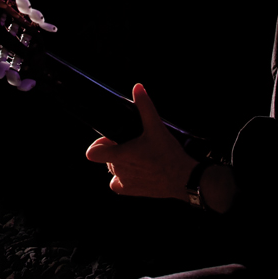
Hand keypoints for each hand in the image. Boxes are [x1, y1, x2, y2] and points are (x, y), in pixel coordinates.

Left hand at [85, 83, 196, 199]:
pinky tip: (135, 171)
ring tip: (136, 156)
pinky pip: (118, 185)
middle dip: (115, 149)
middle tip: (132, 144)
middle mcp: (120, 170)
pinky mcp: (132, 191)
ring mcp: (125, 182)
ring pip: (113, 169)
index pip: (93, 152)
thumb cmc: (169, 154)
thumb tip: (137, 87)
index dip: (99, 143)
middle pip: (106, 158)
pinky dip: (122, 178)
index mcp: (121, 155)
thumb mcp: (156, 126)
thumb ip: (144, 106)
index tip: (111, 138)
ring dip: (120, 163)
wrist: (184, 178)